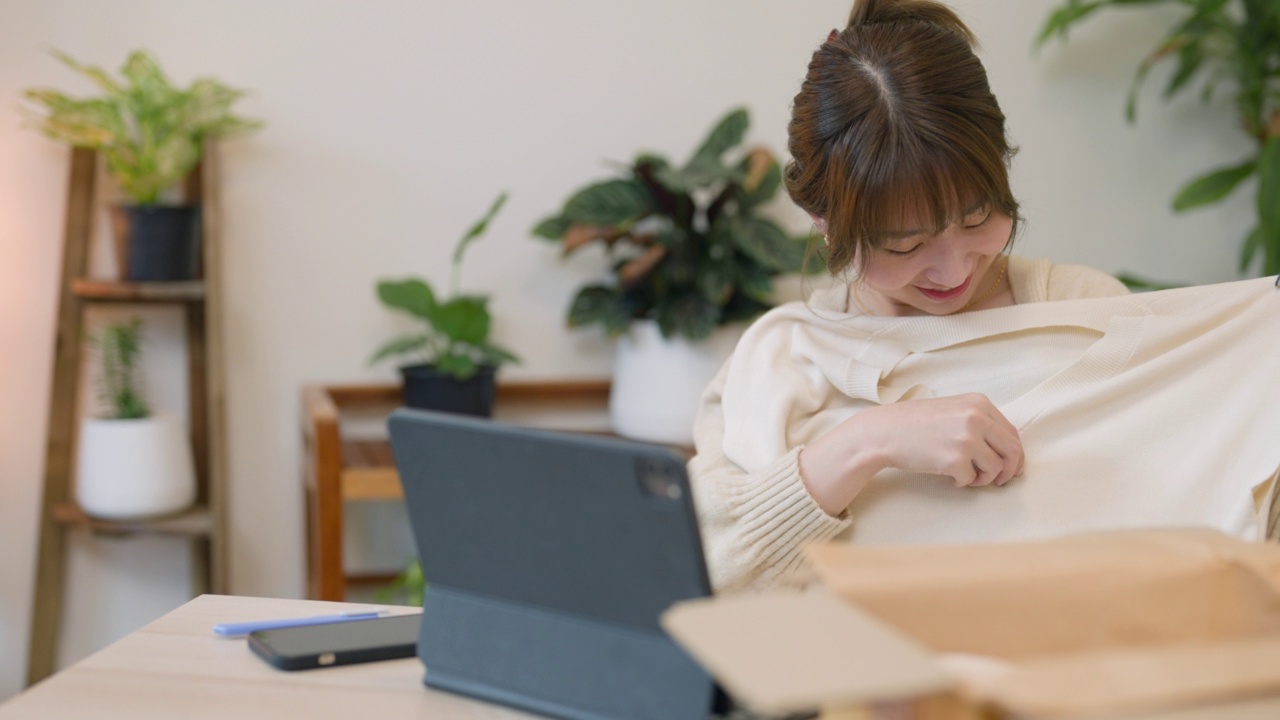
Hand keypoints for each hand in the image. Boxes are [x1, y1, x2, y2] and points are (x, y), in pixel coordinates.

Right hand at [799, 393, 1023, 515]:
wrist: (883, 432)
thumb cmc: (914, 423)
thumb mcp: (952, 410)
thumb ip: (979, 422)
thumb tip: (1006, 451)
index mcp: (979, 403)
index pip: (1011, 433)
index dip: (1014, 454)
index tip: (1010, 467)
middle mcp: (976, 418)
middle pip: (1012, 451)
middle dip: (1009, 471)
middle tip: (1000, 481)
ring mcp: (967, 439)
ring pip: (995, 469)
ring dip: (982, 478)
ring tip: (965, 476)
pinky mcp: (955, 460)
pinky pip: (971, 480)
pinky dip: (962, 482)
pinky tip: (947, 475)